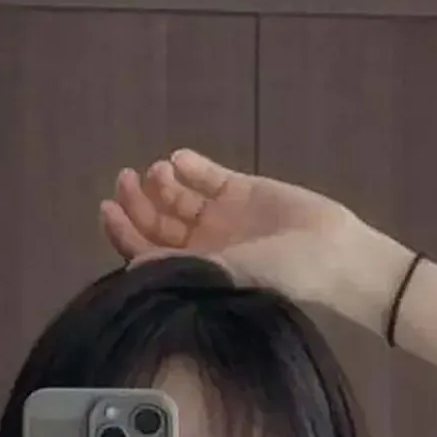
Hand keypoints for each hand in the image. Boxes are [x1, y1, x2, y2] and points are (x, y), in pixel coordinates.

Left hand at [100, 150, 410, 331]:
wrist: (329, 253)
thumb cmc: (281, 275)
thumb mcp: (226, 275)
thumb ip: (181, 267)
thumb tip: (134, 265)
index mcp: (195, 271)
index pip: (147, 252)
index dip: (124, 231)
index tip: (107, 207)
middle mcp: (202, 245)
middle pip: (156, 222)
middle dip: (137, 201)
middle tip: (126, 180)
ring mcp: (221, 216)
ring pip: (177, 196)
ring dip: (162, 182)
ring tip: (162, 172)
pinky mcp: (240, 190)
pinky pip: (207, 176)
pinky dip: (191, 166)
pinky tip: (181, 161)